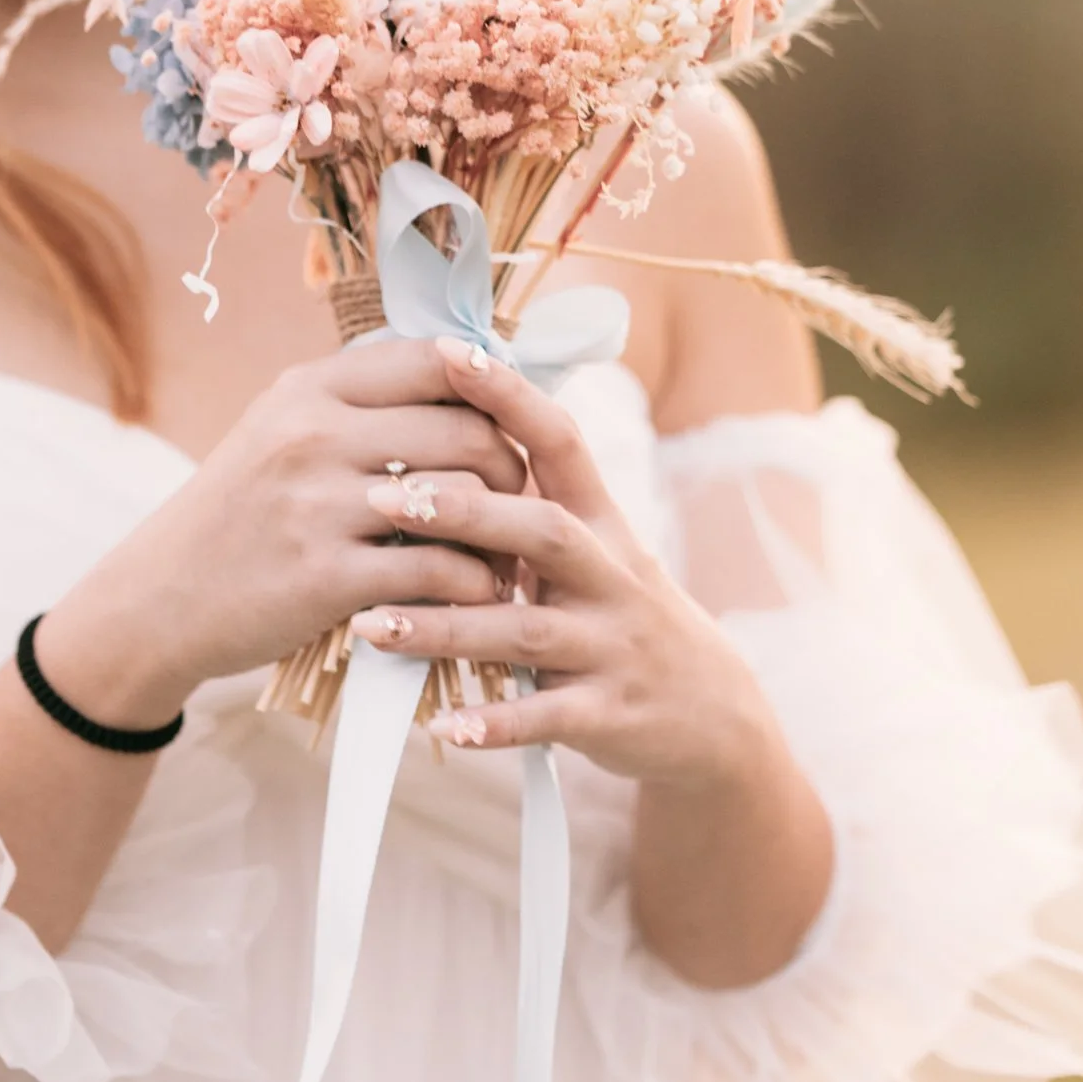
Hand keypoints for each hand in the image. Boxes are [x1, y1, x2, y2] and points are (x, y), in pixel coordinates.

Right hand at [35, 340, 527, 727]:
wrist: (159, 599)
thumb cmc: (237, 516)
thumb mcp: (278, 433)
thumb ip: (357, 404)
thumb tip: (468, 375)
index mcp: (309, 389)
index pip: (436, 360)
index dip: (493, 390)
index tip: (510, 426)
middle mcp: (314, 434)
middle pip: (467, 428)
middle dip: (513, 467)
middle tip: (520, 500)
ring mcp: (318, 505)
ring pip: (464, 497)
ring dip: (502, 531)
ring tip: (506, 551)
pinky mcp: (326, 576)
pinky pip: (439, 569)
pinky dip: (473, 586)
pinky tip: (475, 597)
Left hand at [348, 337, 786, 788]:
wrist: (713, 715)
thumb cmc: (621, 617)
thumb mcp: (595, 551)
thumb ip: (530, 501)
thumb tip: (442, 426)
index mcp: (601, 523)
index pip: (560, 442)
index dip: (510, 396)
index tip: (450, 353)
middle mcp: (612, 574)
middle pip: (540, 529)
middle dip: (464, 513)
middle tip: (384, 500)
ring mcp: (613, 645)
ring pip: (525, 629)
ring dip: (445, 627)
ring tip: (369, 625)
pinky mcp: (610, 714)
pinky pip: (546, 718)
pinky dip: (495, 723)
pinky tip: (440, 728)